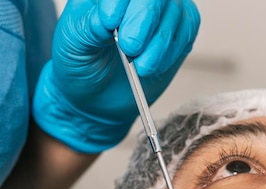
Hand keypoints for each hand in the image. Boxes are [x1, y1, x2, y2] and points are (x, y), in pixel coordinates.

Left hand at [32, 0, 199, 152]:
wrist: (99, 96)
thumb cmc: (83, 64)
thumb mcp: (72, 43)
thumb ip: (88, 25)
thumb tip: (107, 17)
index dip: (119, 1)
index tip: (108, 23)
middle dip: (143, 22)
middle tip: (129, 48)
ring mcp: (162, 9)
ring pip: (174, 11)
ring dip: (157, 44)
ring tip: (139, 64)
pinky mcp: (181, 28)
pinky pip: (188, 29)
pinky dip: (171, 51)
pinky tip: (153, 63)